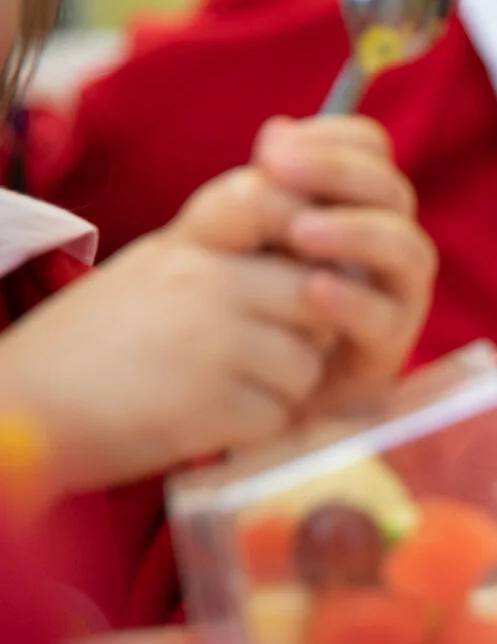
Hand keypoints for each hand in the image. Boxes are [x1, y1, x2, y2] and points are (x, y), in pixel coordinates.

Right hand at [0, 236, 333, 495]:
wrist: (15, 407)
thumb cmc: (89, 343)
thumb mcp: (154, 269)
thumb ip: (226, 251)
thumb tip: (315, 253)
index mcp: (193, 242)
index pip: (289, 213)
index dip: (311, 249)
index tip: (301, 283)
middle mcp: (207, 282)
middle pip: (319, 302)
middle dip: (308, 336)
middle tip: (266, 359)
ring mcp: (209, 342)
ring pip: (305, 365)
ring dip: (282, 391)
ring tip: (226, 394)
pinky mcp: (205, 405)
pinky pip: (275, 417)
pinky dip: (252, 430)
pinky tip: (207, 424)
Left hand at [230, 116, 436, 407]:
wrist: (209, 383)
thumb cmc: (224, 298)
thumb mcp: (222, 238)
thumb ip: (250, 190)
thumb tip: (279, 131)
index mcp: (350, 204)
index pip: (370, 151)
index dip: (334, 142)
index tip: (272, 148)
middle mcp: (383, 244)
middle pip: (393, 193)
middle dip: (341, 174)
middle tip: (281, 171)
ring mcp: (394, 297)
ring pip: (409, 251)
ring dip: (358, 233)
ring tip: (301, 230)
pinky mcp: (385, 352)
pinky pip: (386, 319)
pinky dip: (353, 299)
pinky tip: (312, 288)